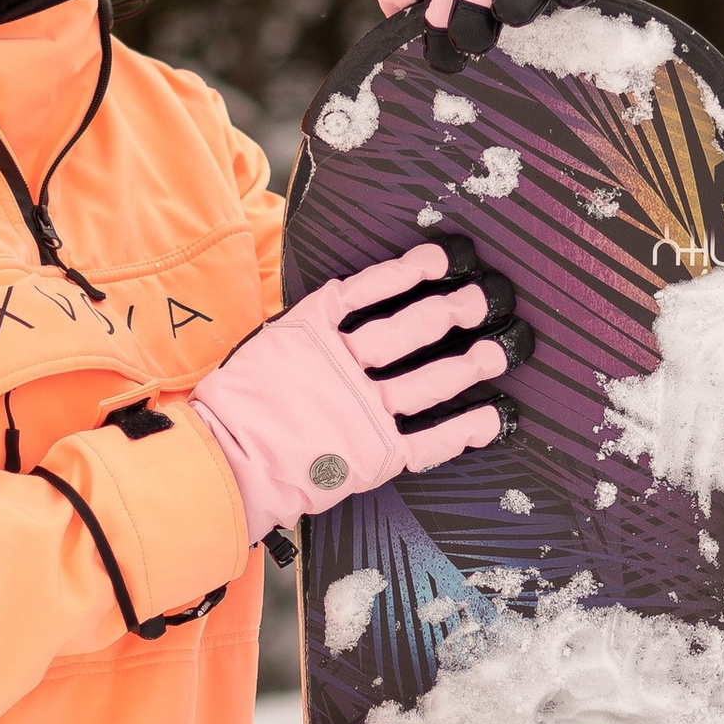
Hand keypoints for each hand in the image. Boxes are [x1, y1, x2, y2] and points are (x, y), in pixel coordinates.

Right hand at [190, 242, 528, 538]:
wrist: (223, 465)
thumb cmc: (236, 407)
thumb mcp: (266, 347)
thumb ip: (307, 327)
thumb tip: (348, 303)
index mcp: (310, 333)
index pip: (370, 291)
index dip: (410, 272)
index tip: (444, 258)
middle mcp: (341, 367)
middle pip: (411, 331)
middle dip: (454, 310)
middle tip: (484, 298)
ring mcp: (360, 413)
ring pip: (428, 382)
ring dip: (470, 364)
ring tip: (501, 348)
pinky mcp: (373, 455)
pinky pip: (430, 442)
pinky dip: (465, 430)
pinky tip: (493, 417)